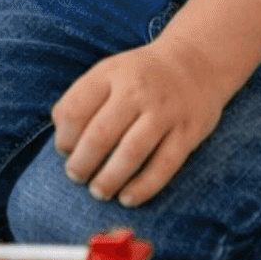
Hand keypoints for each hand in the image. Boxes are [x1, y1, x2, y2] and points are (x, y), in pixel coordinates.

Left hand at [51, 38, 233, 206]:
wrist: (196, 61)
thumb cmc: (141, 76)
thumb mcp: (109, 72)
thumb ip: (84, 100)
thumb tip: (64, 146)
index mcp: (110, 74)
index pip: (74, 111)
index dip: (64, 138)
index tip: (65, 151)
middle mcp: (137, 90)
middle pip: (99, 136)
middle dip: (81, 164)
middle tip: (76, 176)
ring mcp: (164, 111)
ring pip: (131, 153)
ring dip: (109, 179)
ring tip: (98, 191)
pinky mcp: (188, 131)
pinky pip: (163, 165)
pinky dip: (143, 187)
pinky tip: (127, 198)